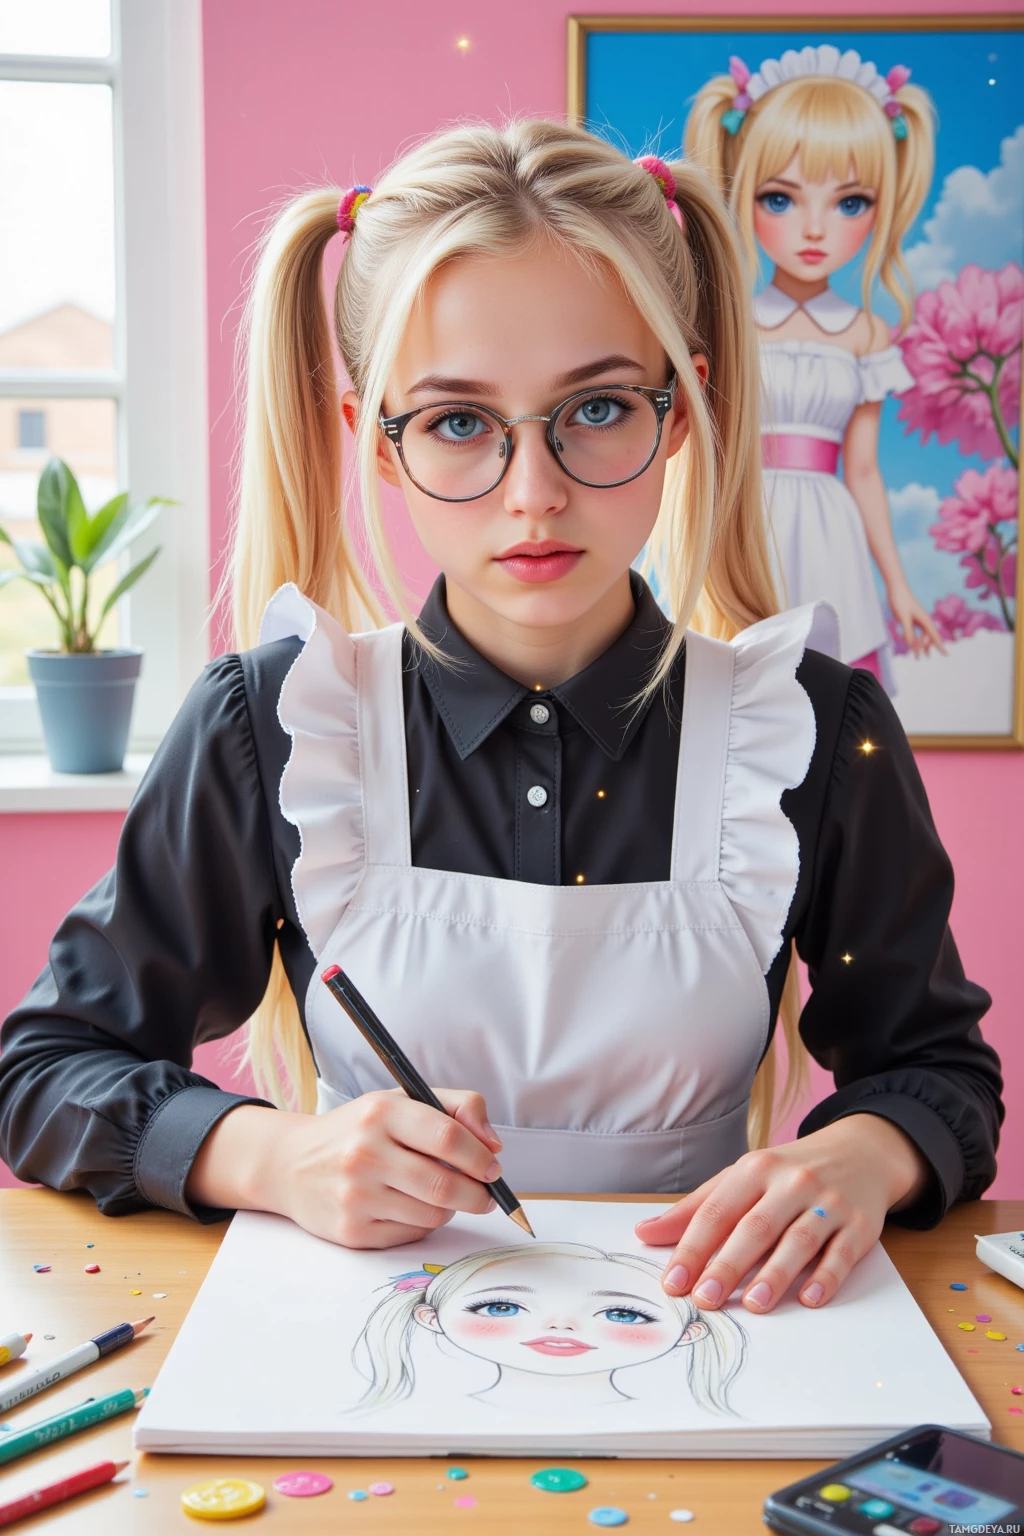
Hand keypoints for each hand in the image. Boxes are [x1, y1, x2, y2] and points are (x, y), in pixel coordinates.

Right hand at [188, 1089, 503, 1249]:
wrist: (290, 1164)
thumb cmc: (358, 1130)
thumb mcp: (400, 1100)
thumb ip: (456, 1107)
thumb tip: (494, 1145)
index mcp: (381, 1112)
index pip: (447, 1137)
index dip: (479, 1156)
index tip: (492, 1167)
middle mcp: (364, 1153)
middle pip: (444, 1184)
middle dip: (477, 1194)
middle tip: (486, 1194)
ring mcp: (355, 1196)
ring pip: (432, 1214)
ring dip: (449, 1208)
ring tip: (441, 1195)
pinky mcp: (351, 1231)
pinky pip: (410, 1234)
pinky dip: (422, 1224)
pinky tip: (409, 1206)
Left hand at [633, 1114, 931, 1313]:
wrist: (861, 1152)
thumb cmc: (788, 1173)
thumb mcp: (741, 1179)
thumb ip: (696, 1209)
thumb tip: (644, 1233)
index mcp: (755, 1169)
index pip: (716, 1212)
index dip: (692, 1248)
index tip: (673, 1283)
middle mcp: (790, 1183)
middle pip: (755, 1228)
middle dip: (728, 1265)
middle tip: (706, 1299)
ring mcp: (828, 1203)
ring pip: (798, 1241)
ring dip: (775, 1274)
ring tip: (754, 1305)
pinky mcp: (860, 1224)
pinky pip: (842, 1253)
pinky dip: (826, 1276)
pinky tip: (809, 1298)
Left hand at [887, 581, 945, 658]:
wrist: (896, 586)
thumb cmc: (900, 600)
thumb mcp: (903, 618)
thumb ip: (908, 632)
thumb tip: (912, 645)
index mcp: (924, 620)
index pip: (934, 636)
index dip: (940, 646)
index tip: (946, 655)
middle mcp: (924, 619)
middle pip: (928, 637)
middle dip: (925, 647)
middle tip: (921, 658)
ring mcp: (918, 618)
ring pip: (922, 634)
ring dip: (920, 644)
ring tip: (918, 654)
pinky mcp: (912, 616)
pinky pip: (916, 630)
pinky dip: (914, 637)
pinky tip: (910, 642)